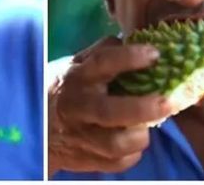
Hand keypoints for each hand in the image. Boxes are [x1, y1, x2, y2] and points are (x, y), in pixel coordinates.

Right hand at [47, 37, 172, 176]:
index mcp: (76, 76)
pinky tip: (133, 141)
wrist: (34, 126)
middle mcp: (77, 106)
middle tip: (169, 102)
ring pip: (114, 144)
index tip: (154, 54)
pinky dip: (132, 154)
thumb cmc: (64, 88)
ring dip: (138, 137)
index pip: (102, 63)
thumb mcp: (75, 65)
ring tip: (147, 127)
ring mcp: (80, 135)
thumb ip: (103, 53)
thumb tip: (136, 41)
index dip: (129, 58)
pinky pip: (116, 163)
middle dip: (143, 108)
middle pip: (109, 112)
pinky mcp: (85, 159)